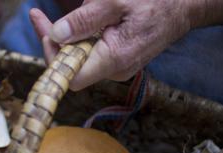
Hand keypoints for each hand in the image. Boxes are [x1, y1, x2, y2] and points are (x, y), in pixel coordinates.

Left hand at [29, 0, 197, 90]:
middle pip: (71, 67)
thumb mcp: (116, 2)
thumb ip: (85, 20)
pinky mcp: (117, 60)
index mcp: (114, 60)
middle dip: (54, 41)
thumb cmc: (154, 1)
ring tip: (75, 10)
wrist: (183, 7)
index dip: (53, 57)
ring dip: (69, 36)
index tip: (45, 31)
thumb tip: (56, 35)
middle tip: (39, 16)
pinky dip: (81, 35)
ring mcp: (116, 67)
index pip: (71, 76)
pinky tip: (85, 16)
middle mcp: (114, 70)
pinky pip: (91, 52)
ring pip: (80, 58)